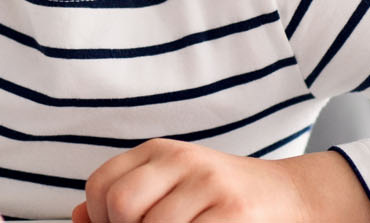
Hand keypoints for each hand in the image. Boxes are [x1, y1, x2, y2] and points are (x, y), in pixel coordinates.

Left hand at [73, 139, 308, 222]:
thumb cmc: (224, 199)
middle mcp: (182, 160)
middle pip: (120, 205)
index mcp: (160, 152)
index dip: (99, 220)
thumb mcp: (173, 187)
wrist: (291, 196)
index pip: (101, 186)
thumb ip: (129, 198)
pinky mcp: (232, 212)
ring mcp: (208, 185)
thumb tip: (78, 217)